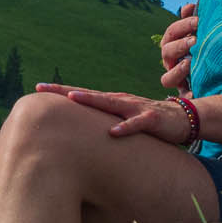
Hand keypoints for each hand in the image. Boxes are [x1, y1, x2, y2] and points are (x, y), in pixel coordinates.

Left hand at [34, 83, 191, 143]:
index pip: (83, 96)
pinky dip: (125, 127)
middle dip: (65, 91)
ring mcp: (135, 109)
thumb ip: (105, 125)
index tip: (38, 88)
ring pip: (110, 104)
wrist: (183, 119)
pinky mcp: (151, 120)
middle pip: (89, 95)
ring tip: (73, 99)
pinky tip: (113, 132)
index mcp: (112, 103)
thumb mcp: (123, 122)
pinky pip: (137, 124)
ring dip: (92, 101)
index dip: (60, 91)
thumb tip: (81, 135)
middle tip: (43, 87)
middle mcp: (120, 101)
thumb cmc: (148, 123)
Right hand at [159, 3, 198, 90]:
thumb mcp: (205, 32)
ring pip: (167, 78)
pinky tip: (195, 90)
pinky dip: (187, 94)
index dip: (182, 26)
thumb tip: (188, 7)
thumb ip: (194, 19)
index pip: (171, 34)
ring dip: (177, 70)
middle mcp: (173, 63)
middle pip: (166, 52)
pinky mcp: (187, 94)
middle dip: (179, 45)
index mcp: (175, 45)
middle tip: (195, 40)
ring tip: (189, 63)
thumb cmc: (212, 48)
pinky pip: (182, 97)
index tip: (198, 21)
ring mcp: (179, 80)